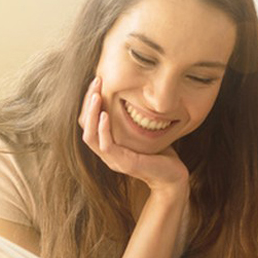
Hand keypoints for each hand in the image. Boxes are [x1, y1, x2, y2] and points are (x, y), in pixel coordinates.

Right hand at [78, 77, 188, 194]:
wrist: (173, 177)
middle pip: (85, 126)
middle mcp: (106, 153)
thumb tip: (137, 93)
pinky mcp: (122, 163)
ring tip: (96, 95)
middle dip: (88, 102)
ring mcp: (112, 159)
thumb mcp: (145, 132)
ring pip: (90, 136)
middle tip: (96, 81)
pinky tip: (105, 114)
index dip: (90, 102)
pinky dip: (103, 129)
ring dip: (91, 113)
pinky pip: (105, 145)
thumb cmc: (161, 154)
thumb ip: (136, 119)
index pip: (89, 122)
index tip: (98, 81)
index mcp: (108, 145)